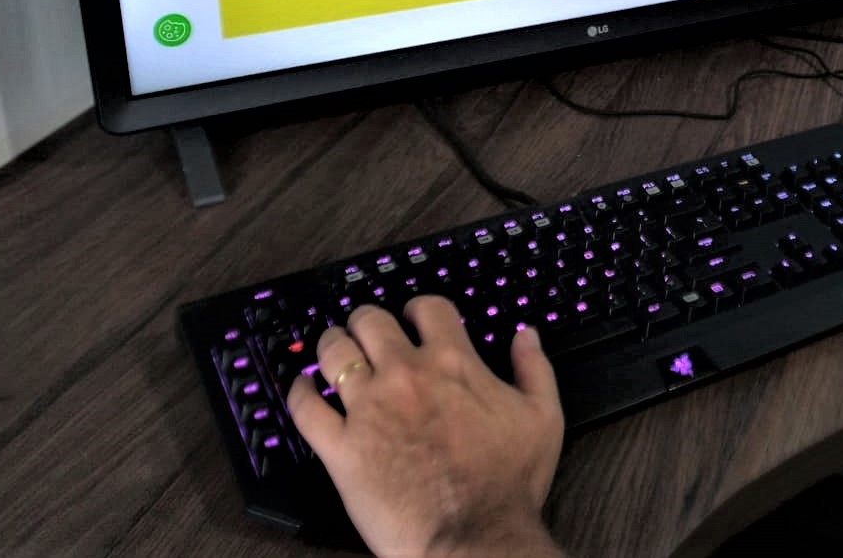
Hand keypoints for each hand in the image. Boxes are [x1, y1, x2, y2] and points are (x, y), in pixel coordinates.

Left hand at [288, 299, 565, 557]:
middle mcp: (405, 374)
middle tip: (366, 331)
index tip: (414, 318)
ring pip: (333, 352)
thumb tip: (526, 334)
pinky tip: (303, 388)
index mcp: (452, 362)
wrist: (475, 538)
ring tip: (331, 349)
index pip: (427, 308)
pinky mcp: (341, 448)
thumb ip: (535, 368)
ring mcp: (368, 408)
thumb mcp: (543, 416)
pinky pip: (305, 408)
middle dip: (367, 320)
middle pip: (371, 321)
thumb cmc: (509, 484)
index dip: (418, 307)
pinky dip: (299, 392)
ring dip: (331, 344)